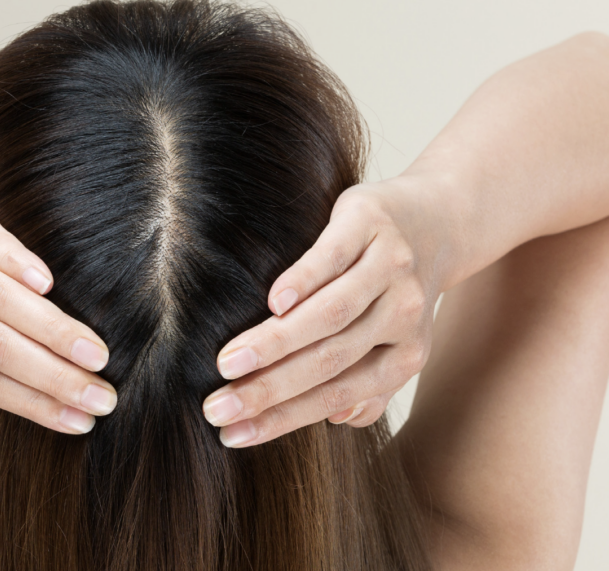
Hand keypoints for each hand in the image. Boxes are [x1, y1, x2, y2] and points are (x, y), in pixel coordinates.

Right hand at [201, 175, 446, 446]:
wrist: (438, 218)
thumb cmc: (394, 290)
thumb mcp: (393, 341)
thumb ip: (369, 386)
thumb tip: (336, 419)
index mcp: (405, 355)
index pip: (337, 396)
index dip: (282, 419)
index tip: (231, 435)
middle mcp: (403, 316)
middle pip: (329, 362)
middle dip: (268, 391)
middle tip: (216, 408)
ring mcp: (390, 269)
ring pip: (329, 315)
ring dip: (275, 343)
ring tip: (228, 362)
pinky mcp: (371, 225)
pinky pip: (334, 258)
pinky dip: (303, 282)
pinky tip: (272, 302)